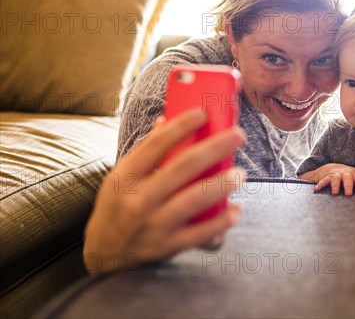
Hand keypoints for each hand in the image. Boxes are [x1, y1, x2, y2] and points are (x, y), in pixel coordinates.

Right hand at [83, 108, 245, 273]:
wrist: (105, 250)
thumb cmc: (118, 204)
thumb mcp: (122, 174)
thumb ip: (146, 150)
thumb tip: (168, 120)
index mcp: (126, 175)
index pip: (156, 144)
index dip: (181, 126)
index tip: (203, 113)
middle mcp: (140, 198)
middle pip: (183, 167)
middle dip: (215, 148)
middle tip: (238, 135)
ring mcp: (154, 223)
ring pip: (194, 199)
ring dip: (222, 184)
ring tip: (240, 173)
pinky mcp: (168, 244)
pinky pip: (200, 233)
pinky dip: (221, 222)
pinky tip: (236, 210)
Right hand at [299, 164, 354, 195]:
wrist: (333, 168)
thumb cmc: (350, 174)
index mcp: (354, 174)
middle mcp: (345, 174)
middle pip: (347, 178)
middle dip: (348, 186)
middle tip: (348, 194)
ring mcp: (336, 175)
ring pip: (335, 179)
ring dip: (335, 186)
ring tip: (335, 193)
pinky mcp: (327, 178)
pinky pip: (323, 181)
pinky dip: (320, 185)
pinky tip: (316, 190)